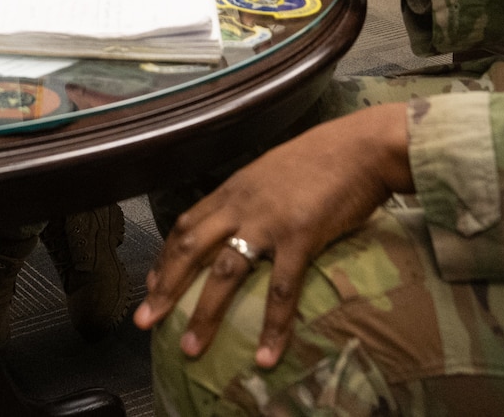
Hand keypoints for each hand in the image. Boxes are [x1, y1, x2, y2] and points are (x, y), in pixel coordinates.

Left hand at [135, 104, 413, 365]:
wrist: (359, 147)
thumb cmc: (321, 159)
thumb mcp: (271, 172)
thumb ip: (251, 198)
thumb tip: (242, 222)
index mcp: (232, 190)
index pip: (185, 225)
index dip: (165, 258)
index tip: (150, 285)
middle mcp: (240, 206)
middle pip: (190, 249)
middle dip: (165, 288)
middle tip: (145, 322)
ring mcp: (267, 222)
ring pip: (224, 272)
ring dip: (205, 314)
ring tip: (190, 347)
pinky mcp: (300, 237)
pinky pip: (281, 289)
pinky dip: (273, 326)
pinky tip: (266, 355)